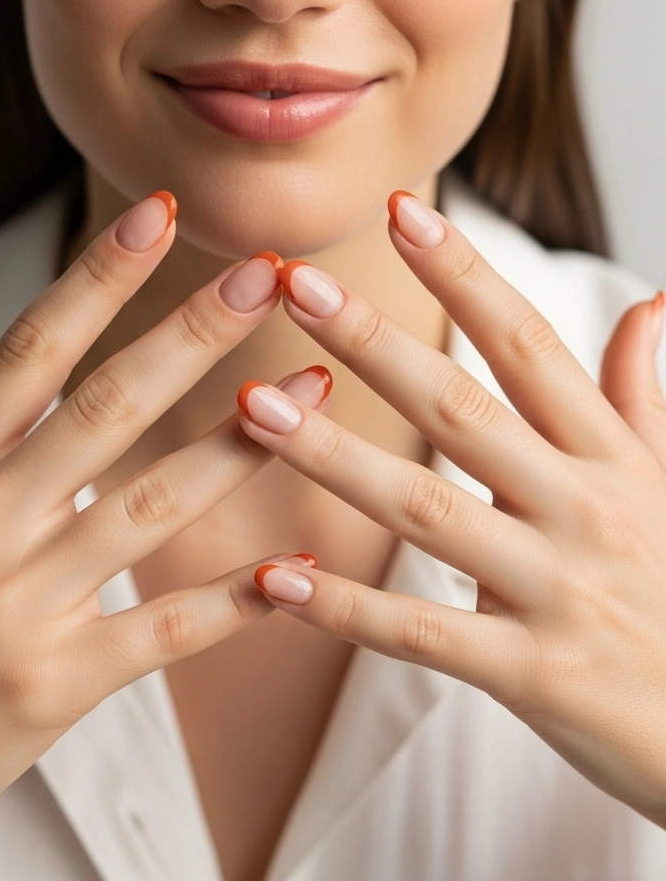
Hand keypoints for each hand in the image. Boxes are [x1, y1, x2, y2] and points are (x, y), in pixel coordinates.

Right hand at [0, 193, 326, 858]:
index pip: (28, 352)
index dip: (95, 280)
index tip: (158, 219)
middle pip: (104, 408)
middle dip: (193, 335)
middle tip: (269, 275)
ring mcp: (18, 606)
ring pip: (150, 507)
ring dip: (242, 445)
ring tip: (317, 395)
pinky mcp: (55, 684)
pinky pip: (161, 631)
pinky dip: (232, 603)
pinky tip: (296, 570)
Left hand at [238, 192, 665, 826]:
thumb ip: (639, 394)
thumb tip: (647, 301)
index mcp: (610, 456)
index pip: (527, 343)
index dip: (463, 273)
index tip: (400, 208)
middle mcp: (583, 508)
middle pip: (463, 409)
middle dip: (374, 342)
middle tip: (292, 283)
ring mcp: (558, 590)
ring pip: (429, 511)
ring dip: (335, 457)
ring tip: (253, 407)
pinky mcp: (535, 673)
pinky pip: (425, 634)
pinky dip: (349, 609)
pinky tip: (276, 578)